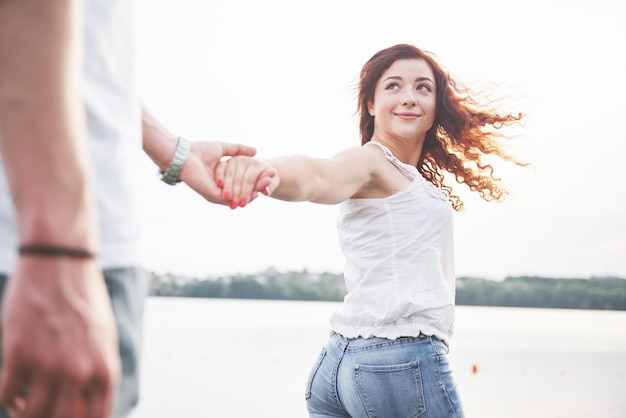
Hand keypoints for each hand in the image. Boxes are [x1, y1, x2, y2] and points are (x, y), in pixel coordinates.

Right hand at [0, 257, 119, 417]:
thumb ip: (98, 371)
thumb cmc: (84, 299)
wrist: (61, 263)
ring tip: (23, 405)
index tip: (64, 415)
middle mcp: (79, 372)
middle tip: (41, 410)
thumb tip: (86, 403)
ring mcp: (48, 364)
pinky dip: (6, 400)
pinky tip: (10, 391)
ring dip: (24, 413)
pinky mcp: (18, 353)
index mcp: (105, 369)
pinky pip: (5, 396)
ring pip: (31, 415)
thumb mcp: (104, 337)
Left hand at [179, 141, 274, 204]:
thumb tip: (254, 151)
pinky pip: (229, 200)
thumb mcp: (223, 148)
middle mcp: (219, 188)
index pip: (240, 183)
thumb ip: (238, 150)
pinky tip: (254, 193)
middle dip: (255, 190)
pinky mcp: (212, 195)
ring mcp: (216, 193)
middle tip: (269, 187)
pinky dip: (243, 197)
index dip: (253, 181)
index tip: (267, 177)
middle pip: (240, 192)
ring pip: (236, 199)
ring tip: (264, 191)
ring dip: (250, 195)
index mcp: (221, 178)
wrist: (183, 155)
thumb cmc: (198, 150)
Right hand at [215, 155, 279, 208]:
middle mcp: (245, 159)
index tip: (243, 204)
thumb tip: (266, 191)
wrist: (258, 171)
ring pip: (228, 173)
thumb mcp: (272, 182)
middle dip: (235, 193)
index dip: (246, 193)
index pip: (249, 180)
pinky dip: (219, 178)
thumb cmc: (267, 178)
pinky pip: (220, 169)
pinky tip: (219, 189)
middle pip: (238, 178)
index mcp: (257, 164)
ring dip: (227, 188)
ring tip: (227, 200)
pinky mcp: (226, 161)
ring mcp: (234, 159)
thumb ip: (270, 186)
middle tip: (233, 206)